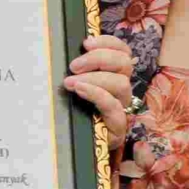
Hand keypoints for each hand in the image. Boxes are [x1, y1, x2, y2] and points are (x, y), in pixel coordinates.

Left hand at [61, 33, 134, 153]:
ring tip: (71, 82)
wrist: (68, 146)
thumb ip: (75, 67)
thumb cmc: (68, 109)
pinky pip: (114, 107)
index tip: (86, 43)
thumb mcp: (71, 83)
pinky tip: (79, 90)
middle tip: (74, 65)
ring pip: (122, 84)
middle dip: (99, 58)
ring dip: (95, 78)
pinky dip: (97, 94)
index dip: (108, 43)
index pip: (123, 52)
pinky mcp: (117, 128)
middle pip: (125, 64)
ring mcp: (121, 108)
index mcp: (114, 75)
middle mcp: (121, 90)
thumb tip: (64, 46)